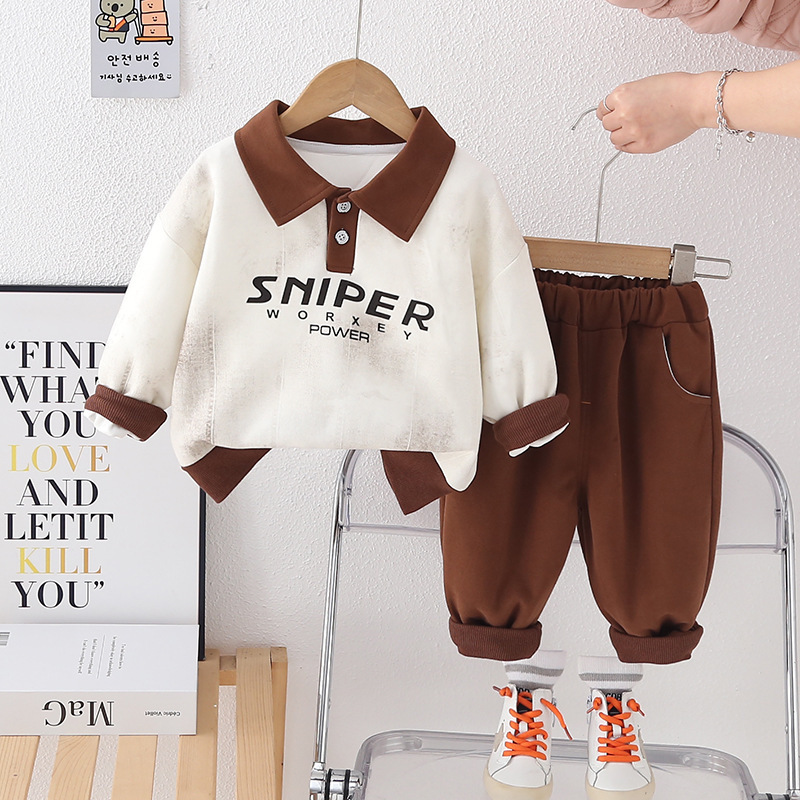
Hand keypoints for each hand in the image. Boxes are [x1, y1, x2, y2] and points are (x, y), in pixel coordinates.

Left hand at [597, 72, 715, 153]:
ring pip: (614, 139)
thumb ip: (629, 98)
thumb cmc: (678, 89)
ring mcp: (633, 131)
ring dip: (620, 135)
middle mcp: (625, 113)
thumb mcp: (645, 84)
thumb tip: (618, 109)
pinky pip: (625, 149)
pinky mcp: (643, 145)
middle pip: (607, 125)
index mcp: (623, 95)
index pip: (603, 108)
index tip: (610, 114)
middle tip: (625, 121)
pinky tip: (634, 139)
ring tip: (631, 130)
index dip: (608, 111)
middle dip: (615, 123)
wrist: (696, 100)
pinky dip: (627, 145)